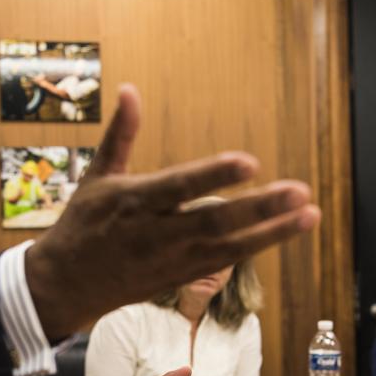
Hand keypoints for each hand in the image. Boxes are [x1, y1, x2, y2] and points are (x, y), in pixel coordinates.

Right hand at [25, 84, 320, 338]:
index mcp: (133, 201)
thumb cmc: (82, 224)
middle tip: (300, 191)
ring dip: (273, 232)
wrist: (66, 285)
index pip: (180, 187)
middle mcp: (156, 233)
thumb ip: (120, 134)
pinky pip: (226, 261)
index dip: (215, 176)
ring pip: (230, 247)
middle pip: (215, 221)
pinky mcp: (181, 277)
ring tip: (309, 214)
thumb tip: (131, 90)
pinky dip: (257, 247)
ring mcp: (172, 259)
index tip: (249, 163)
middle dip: (260, 208)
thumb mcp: (96, 176)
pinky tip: (286, 231)